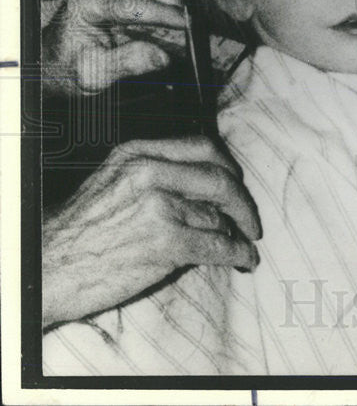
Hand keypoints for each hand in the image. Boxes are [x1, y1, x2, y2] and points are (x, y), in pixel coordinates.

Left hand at [41, 0, 187, 96]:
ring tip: (181, 36)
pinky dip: (171, 8)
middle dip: (178, 9)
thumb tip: (161, 56)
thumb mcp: (93, 74)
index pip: (137, 4)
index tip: (189, 29)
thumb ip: (126, 63)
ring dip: (177, 8)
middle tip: (191, 37)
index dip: (167, 16)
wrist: (53, 58)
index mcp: (88, 1)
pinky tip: (172, 29)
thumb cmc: (67, 66)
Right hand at [42, 136, 262, 329]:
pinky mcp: (165, 241)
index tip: (238, 185)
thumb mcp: (112, 179)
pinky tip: (243, 259)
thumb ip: (154, 171)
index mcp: (139, 153)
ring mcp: (159, 206)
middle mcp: (151, 173)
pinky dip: (238, 253)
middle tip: (252, 220)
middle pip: (221, 179)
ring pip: (219, 215)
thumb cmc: (81, 229)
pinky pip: (218, 244)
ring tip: (242, 244)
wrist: (47, 267)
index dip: (229, 168)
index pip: (203, 147)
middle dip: (244, 202)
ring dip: (237, 233)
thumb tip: (206, 183)